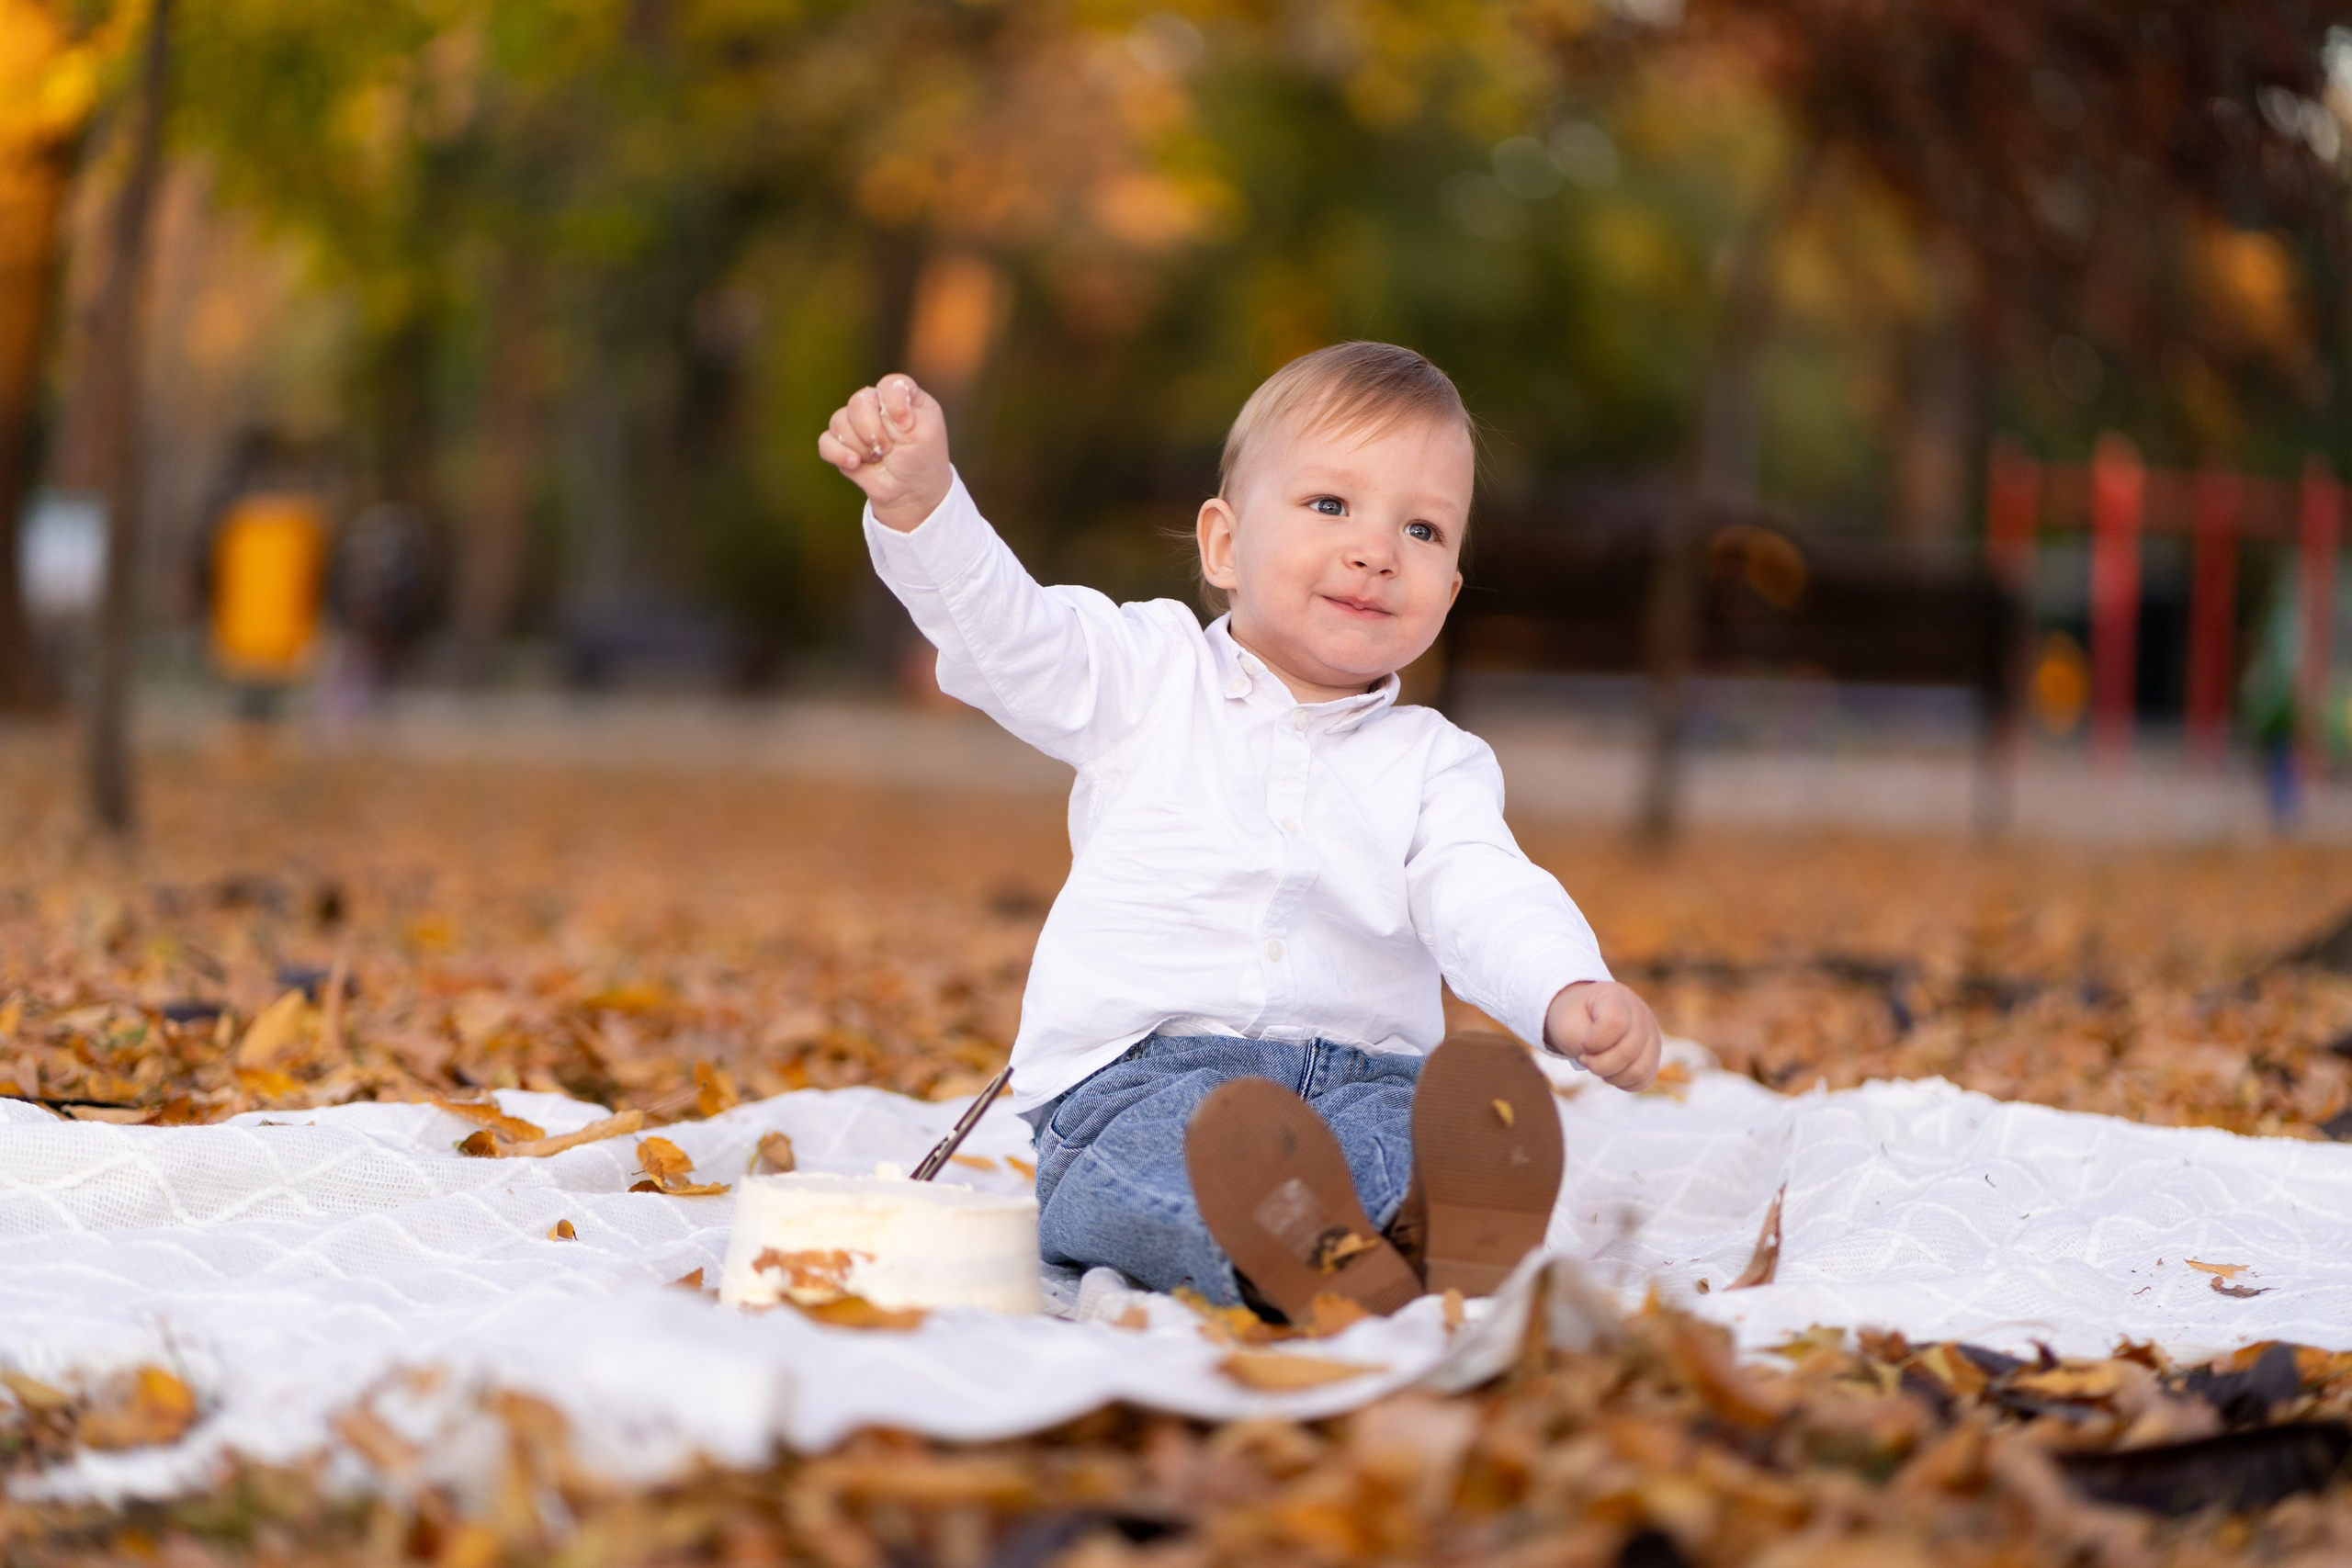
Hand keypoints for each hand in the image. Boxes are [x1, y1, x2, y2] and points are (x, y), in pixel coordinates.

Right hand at [817, 373, 953, 531]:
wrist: (909, 490)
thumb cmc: (922, 458)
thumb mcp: (927, 432)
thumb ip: (909, 411)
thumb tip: (885, 410)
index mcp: (901, 396)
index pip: (889, 385)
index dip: (893, 404)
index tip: (905, 426)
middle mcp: (876, 404)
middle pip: (859, 402)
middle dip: (873, 431)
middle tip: (889, 448)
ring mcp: (855, 422)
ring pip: (839, 421)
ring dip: (861, 446)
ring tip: (878, 458)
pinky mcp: (840, 443)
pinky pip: (826, 441)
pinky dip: (839, 454)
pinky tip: (855, 463)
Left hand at [1543, 981, 1661, 1090]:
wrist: (1584, 1012)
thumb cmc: (1574, 1017)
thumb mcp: (1567, 1024)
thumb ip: (1583, 1045)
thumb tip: (1604, 1066)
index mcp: (1615, 997)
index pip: (1615, 1023)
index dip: (1595, 1043)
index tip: (1581, 1045)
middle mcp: (1640, 1013)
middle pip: (1628, 1051)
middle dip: (1599, 1065)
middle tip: (1584, 1059)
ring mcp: (1651, 1033)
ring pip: (1640, 1069)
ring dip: (1612, 1076)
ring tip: (1597, 1066)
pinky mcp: (1653, 1053)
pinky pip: (1645, 1079)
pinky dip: (1624, 1083)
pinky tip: (1610, 1071)